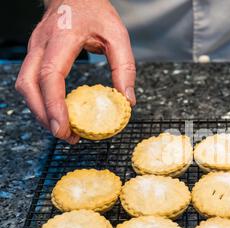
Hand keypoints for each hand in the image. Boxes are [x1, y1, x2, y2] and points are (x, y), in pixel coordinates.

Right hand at [15, 0, 135, 142]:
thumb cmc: (96, 11)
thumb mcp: (118, 35)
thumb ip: (124, 67)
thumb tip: (128, 101)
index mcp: (62, 38)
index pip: (51, 75)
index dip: (54, 105)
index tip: (63, 128)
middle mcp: (41, 44)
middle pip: (28, 84)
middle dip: (43, 115)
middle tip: (64, 136)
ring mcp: (34, 48)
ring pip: (24, 85)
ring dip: (40, 111)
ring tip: (63, 130)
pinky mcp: (35, 54)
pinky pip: (30, 82)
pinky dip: (40, 101)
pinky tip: (56, 113)